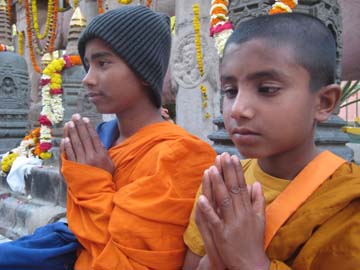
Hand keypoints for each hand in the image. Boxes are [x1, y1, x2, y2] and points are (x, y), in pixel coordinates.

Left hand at [60, 114, 113, 174]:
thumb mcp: (109, 164)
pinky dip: (67, 146)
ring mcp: (82, 162)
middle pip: (84, 138)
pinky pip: (69, 154)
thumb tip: (98, 141)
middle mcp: (91, 157)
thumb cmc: (104, 177)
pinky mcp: (73, 167)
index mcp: (101, 155)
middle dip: (79, 126)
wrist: (96, 191)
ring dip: (72, 133)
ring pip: (76, 144)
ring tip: (70, 124)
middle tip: (76, 116)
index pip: (94, 137)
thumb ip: (104, 152)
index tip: (85, 119)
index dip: (89, 128)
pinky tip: (66, 138)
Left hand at [197, 153, 268, 269]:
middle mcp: (241, 214)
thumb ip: (258, 200)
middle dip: (227, 171)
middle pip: (233, 189)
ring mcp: (232, 224)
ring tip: (211, 169)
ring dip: (217, 185)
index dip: (237, 171)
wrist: (251, 264)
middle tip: (222, 156)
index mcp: (248, 209)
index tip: (233, 157)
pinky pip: (214, 220)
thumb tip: (256, 183)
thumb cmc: (254, 241)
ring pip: (223, 201)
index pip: (242, 186)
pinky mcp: (222, 235)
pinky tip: (201, 198)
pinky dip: (208, 209)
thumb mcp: (260, 219)